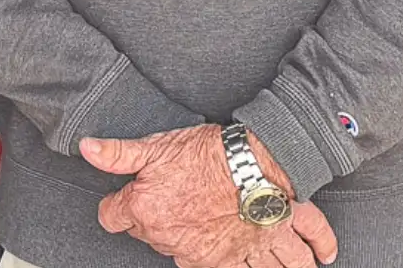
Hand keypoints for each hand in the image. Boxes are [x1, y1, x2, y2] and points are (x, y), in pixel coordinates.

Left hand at [80, 125, 337, 267]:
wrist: (254, 161)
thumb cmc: (205, 152)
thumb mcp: (154, 146)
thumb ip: (118, 154)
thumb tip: (87, 149)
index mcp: (150, 214)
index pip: (115, 219)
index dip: (119, 206)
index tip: (125, 201)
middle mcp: (180, 242)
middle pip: (158, 243)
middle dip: (166, 230)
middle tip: (180, 207)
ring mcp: (221, 254)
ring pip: (218, 264)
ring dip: (233, 258)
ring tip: (239, 243)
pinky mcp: (254, 252)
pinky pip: (280, 264)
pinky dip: (304, 258)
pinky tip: (315, 259)